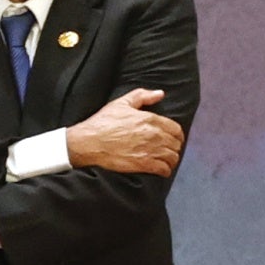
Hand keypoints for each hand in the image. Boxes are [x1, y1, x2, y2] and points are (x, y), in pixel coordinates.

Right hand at [67, 87, 183, 177]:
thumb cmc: (102, 123)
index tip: (174, 138)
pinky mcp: (143, 164)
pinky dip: (165, 170)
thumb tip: (160, 94)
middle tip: (168, 150)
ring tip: (166, 161)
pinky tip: (161, 170)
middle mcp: (153, 135)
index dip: (177, 135)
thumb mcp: (120, 103)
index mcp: (150, 119)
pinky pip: (163, 169)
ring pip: (172, 157)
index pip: (176, 129)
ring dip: (171, 160)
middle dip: (174, 147)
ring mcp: (149, 150)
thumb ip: (142, 96)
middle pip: (176, 144)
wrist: (87, 142)